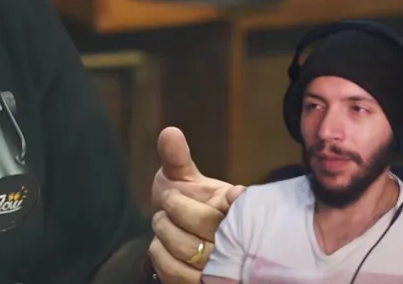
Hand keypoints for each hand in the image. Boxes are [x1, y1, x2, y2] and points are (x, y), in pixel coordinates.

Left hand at [147, 128, 242, 282]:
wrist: (181, 241)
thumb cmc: (189, 206)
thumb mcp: (185, 179)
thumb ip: (177, 159)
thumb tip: (169, 132)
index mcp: (241, 213)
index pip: (237, 205)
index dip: (224, 198)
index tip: (214, 193)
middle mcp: (238, 244)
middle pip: (205, 226)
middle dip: (177, 209)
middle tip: (169, 203)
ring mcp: (223, 269)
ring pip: (188, 250)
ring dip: (165, 232)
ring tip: (163, 221)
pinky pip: (176, 273)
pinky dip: (160, 255)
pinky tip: (161, 244)